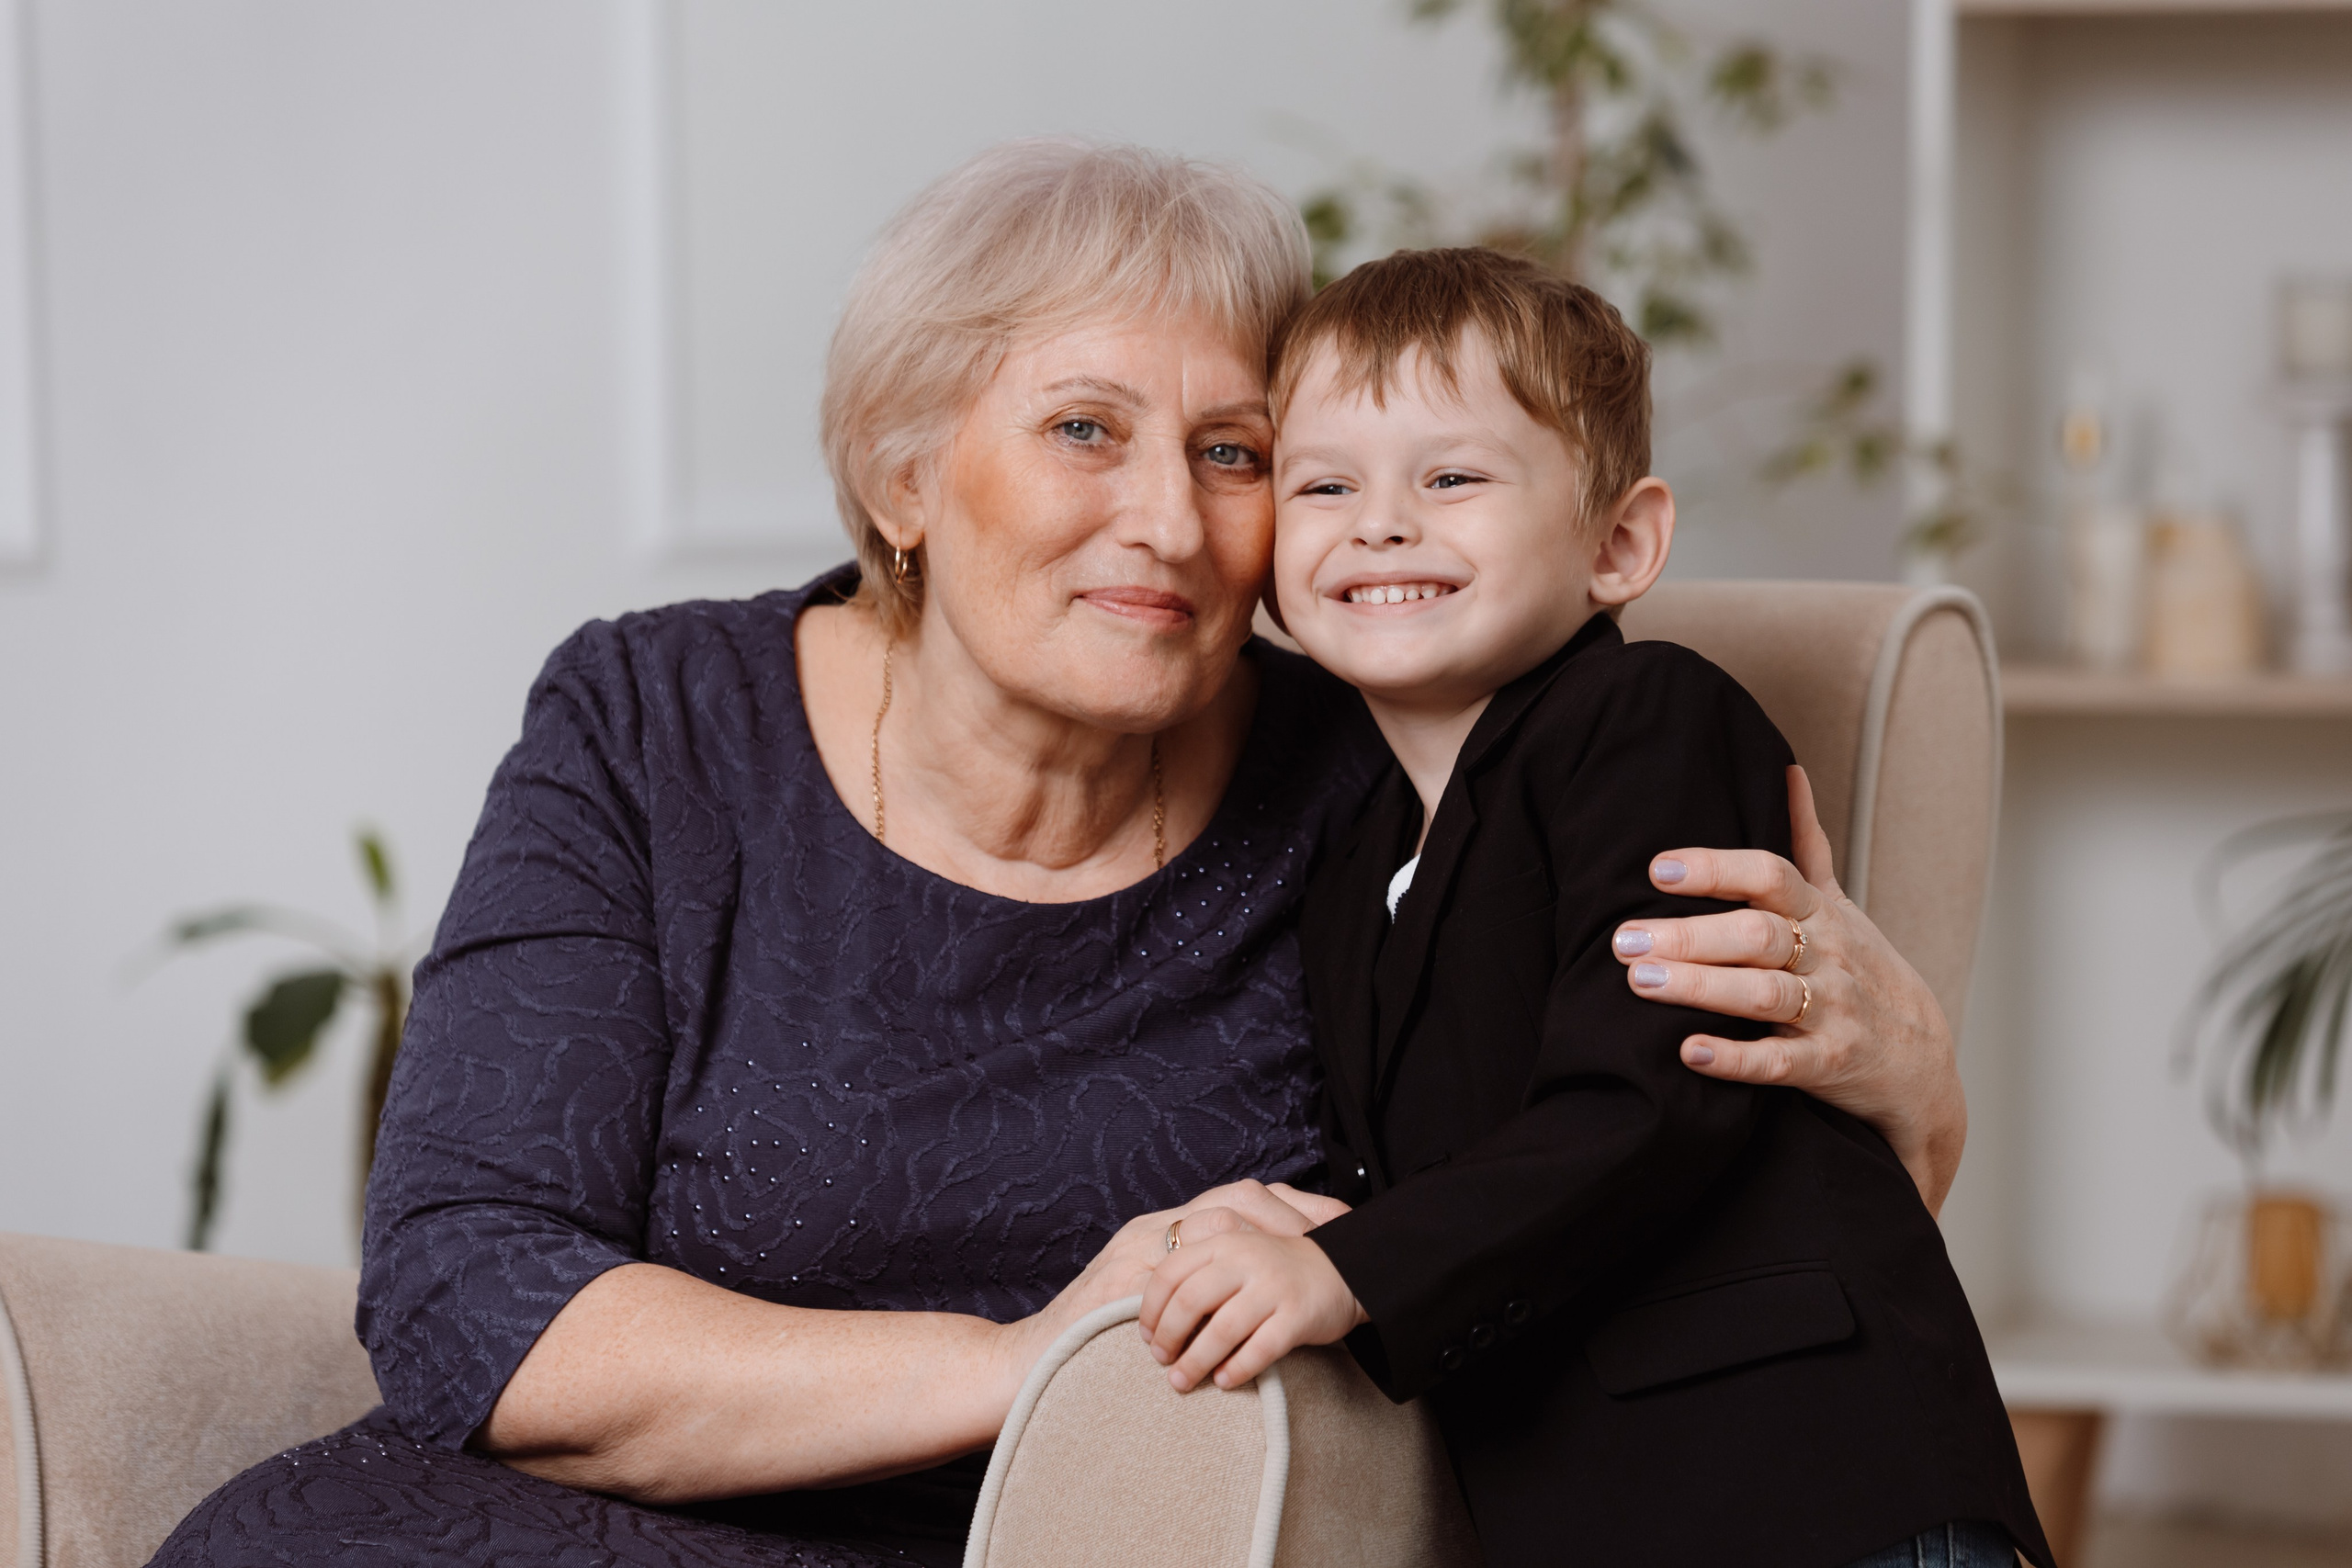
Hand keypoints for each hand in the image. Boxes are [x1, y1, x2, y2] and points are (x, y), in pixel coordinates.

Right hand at [992, 1182, 1354, 1399]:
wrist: (1023, 1367)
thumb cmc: (1086, 1343)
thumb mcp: (1142, 1300)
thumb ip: (1186, 1287)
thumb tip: (1248, 1292)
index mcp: (1157, 1233)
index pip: (1231, 1200)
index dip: (1284, 1205)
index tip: (1331, 1220)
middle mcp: (1147, 1234)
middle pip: (1230, 1201)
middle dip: (1288, 1213)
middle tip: (1332, 1234)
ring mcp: (1133, 1257)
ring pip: (1213, 1226)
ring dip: (1266, 1240)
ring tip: (1307, 1258)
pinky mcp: (1123, 1287)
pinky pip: (1185, 1275)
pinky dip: (1226, 1282)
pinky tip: (1262, 1289)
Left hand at [1138, 1229, 1366, 1391]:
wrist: (1343, 1269)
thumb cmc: (1275, 1271)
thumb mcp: (1236, 1256)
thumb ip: (1200, 1274)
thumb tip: (1153, 1319)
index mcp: (1224, 1242)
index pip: (1170, 1273)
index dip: (1151, 1309)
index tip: (1146, 1336)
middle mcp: (1246, 1259)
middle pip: (1189, 1301)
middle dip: (1168, 1338)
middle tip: (1161, 1361)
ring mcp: (1273, 1287)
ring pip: (1221, 1330)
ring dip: (1195, 1362)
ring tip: (1181, 1382)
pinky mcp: (1297, 1315)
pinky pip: (1259, 1349)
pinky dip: (1237, 1370)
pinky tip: (1224, 1382)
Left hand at [1609, 765, 1966, 1214]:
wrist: (1920, 1060)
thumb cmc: (1863, 970)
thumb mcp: (1840, 903)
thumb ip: (1807, 844)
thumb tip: (1788, 769)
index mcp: (1820, 911)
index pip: (1770, 876)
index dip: (1716, 869)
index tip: (1658, 869)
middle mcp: (1827, 955)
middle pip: (1757, 934)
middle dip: (1690, 934)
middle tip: (1625, 938)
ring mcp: (1831, 1010)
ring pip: (1764, 994)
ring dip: (1701, 987)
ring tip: (1641, 982)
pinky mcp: (1829, 1065)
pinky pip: (1780, 1062)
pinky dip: (1736, 1059)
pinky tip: (1688, 1052)